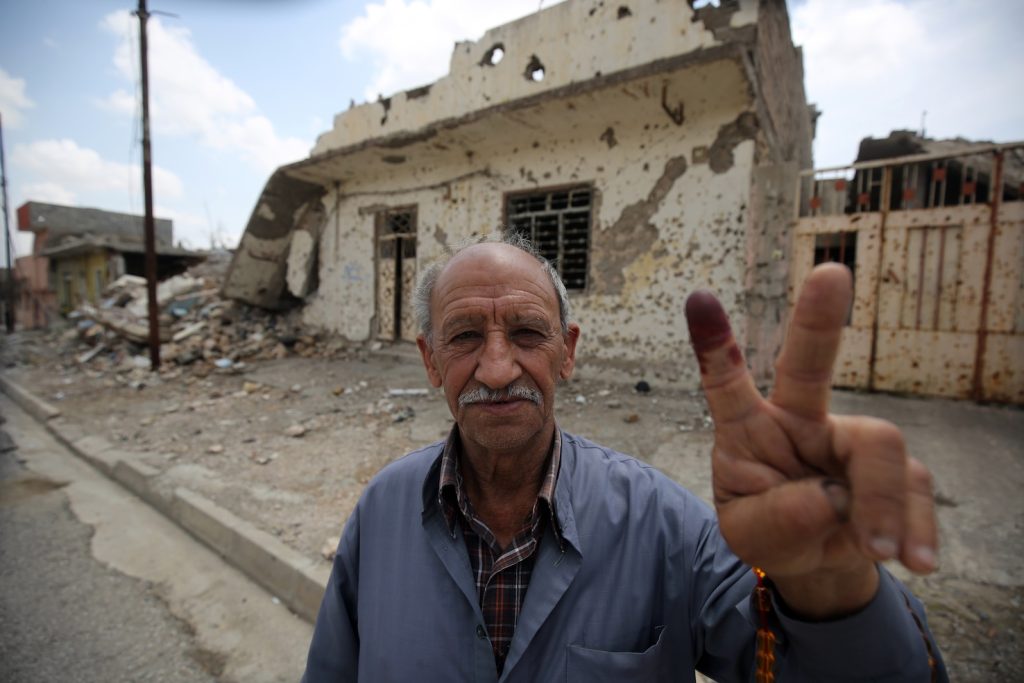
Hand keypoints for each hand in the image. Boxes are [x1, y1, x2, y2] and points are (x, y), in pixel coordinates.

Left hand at [684, 263, 937, 617]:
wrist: (819, 560)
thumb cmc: (772, 531)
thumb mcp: (751, 536)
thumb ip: (778, 518)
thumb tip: (832, 495)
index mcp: (748, 430)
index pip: (726, 384)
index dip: (713, 346)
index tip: (698, 298)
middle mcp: (799, 420)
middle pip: (810, 365)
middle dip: (818, 318)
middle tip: (830, 274)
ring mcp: (849, 439)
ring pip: (880, 447)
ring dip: (882, 507)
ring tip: (873, 548)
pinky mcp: (897, 466)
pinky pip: (917, 488)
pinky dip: (914, 529)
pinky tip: (912, 556)